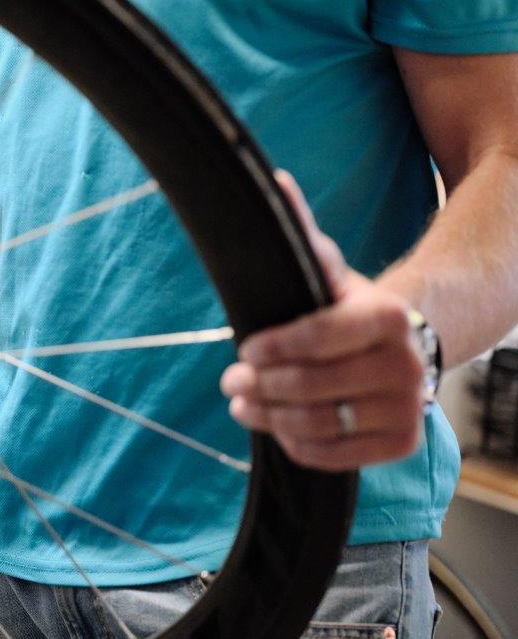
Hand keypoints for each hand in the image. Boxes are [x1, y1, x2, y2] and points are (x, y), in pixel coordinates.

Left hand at [220, 171, 425, 470]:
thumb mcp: (324, 269)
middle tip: (230, 380)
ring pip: (318, 423)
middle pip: (310, 386)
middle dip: (259, 384)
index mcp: (387, 317)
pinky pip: (335, 456)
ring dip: (268, 416)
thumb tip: (275, 182)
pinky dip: (296, 445)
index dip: (272, 348)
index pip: (316, 339)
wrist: (406, 345)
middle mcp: (407, 365)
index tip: (245, 349)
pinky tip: (277, 428)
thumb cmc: (350, 307)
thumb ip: (300, 231)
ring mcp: (409, 409)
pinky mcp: (402, 445)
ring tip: (242, 403)